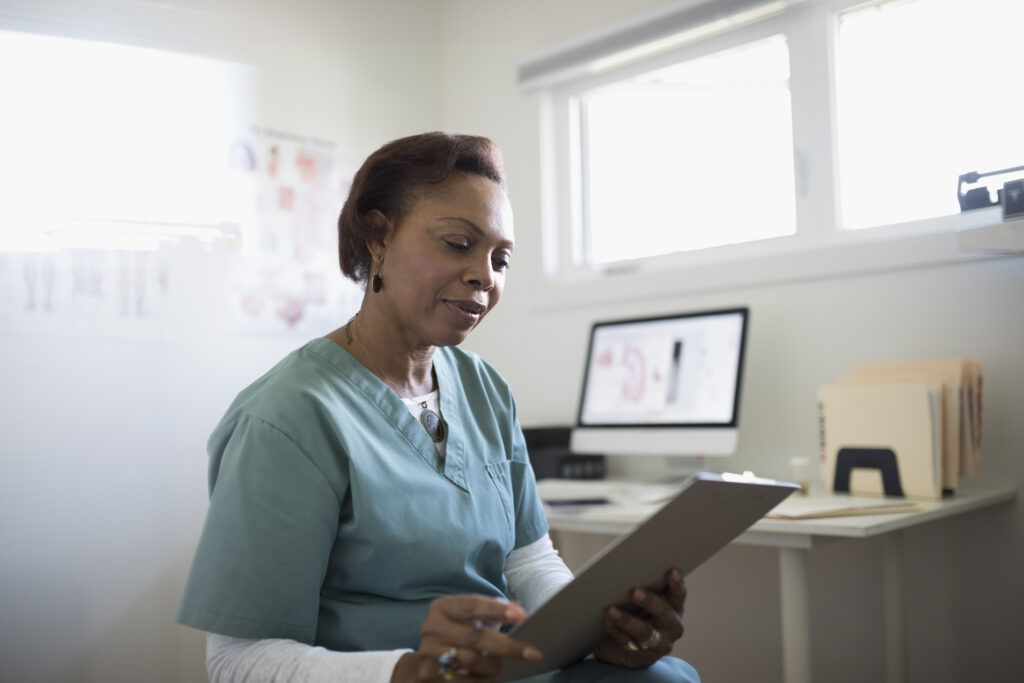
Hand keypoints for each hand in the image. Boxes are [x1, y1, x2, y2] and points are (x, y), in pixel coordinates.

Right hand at [391, 595, 543, 681]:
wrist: (421, 665)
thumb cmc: (454, 635)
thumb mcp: (468, 619)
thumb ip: (492, 612)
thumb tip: (519, 610)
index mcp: (441, 608)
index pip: (472, 605)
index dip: (497, 610)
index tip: (521, 617)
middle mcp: (432, 628)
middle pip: (474, 636)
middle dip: (506, 645)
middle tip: (531, 652)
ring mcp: (428, 653)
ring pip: (469, 661)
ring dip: (492, 667)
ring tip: (501, 668)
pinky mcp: (427, 676)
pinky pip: (463, 680)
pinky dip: (481, 681)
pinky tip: (490, 680)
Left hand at [593, 568, 685, 667]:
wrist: (619, 644)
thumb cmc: (633, 611)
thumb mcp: (641, 599)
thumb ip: (642, 586)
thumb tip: (625, 569)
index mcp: (674, 606)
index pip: (678, 594)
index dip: (676, 583)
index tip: (671, 571)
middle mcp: (671, 626)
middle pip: (663, 612)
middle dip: (649, 601)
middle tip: (634, 591)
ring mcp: (659, 643)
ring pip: (645, 631)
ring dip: (626, 620)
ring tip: (610, 610)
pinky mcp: (643, 657)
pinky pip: (629, 643)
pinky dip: (616, 631)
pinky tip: (606, 621)